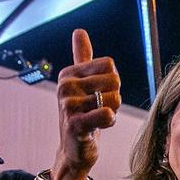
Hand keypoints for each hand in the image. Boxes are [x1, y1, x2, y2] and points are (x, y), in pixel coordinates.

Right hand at [53, 29, 120, 179]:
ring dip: (112, 111)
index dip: (112, 81)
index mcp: (69, 72)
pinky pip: (106, 114)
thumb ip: (81, 57)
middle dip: (114, 97)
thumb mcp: (81, 83)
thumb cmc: (82, 114)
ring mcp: (68, 104)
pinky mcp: (74, 124)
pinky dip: (109, 121)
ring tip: (97, 119)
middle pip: (114, 80)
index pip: (109, 65)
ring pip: (113, 98)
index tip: (99, 93)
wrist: (73, 149)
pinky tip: (99, 126)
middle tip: (99, 109)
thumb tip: (79, 31)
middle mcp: (65, 85)